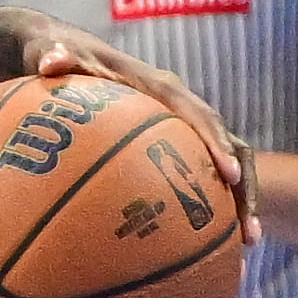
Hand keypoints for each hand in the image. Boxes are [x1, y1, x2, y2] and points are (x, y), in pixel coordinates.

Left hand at [18, 24, 256, 240]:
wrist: (60, 54)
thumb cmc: (56, 56)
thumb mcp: (50, 53)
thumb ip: (53, 58)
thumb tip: (51, 63)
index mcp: (157, 84)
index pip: (194, 113)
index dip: (215, 142)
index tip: (230, 173)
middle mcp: (178, 103)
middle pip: (225, 142)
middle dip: (242, 182)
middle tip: (247, 227)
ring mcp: (179, 123)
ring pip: (224, 160)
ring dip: (239, 198)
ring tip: (246, 244)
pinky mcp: (172, 139)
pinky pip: (199, 170)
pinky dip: (208, 200)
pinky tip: (210, 241)